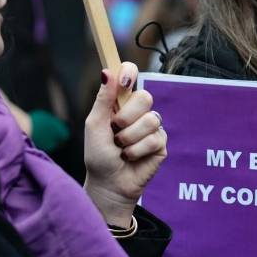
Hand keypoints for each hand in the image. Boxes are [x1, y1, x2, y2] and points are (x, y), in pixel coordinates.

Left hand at [83, 62, 167, 226]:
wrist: (107, 184)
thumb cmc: (98, 155)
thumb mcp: (95, 125)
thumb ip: (103, 99)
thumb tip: (107, 72)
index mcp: (120, 102)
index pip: (131, 76)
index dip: (130, 72)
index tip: (125, 80)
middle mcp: (138, 112)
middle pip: (145, 97)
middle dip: (127, 117)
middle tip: (116, 130)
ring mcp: (151, 127)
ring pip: (151, 120)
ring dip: (130, 138)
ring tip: (122, 148)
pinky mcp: (161, 144)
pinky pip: (155, 139)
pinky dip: (137, 150)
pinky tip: (131, 157)